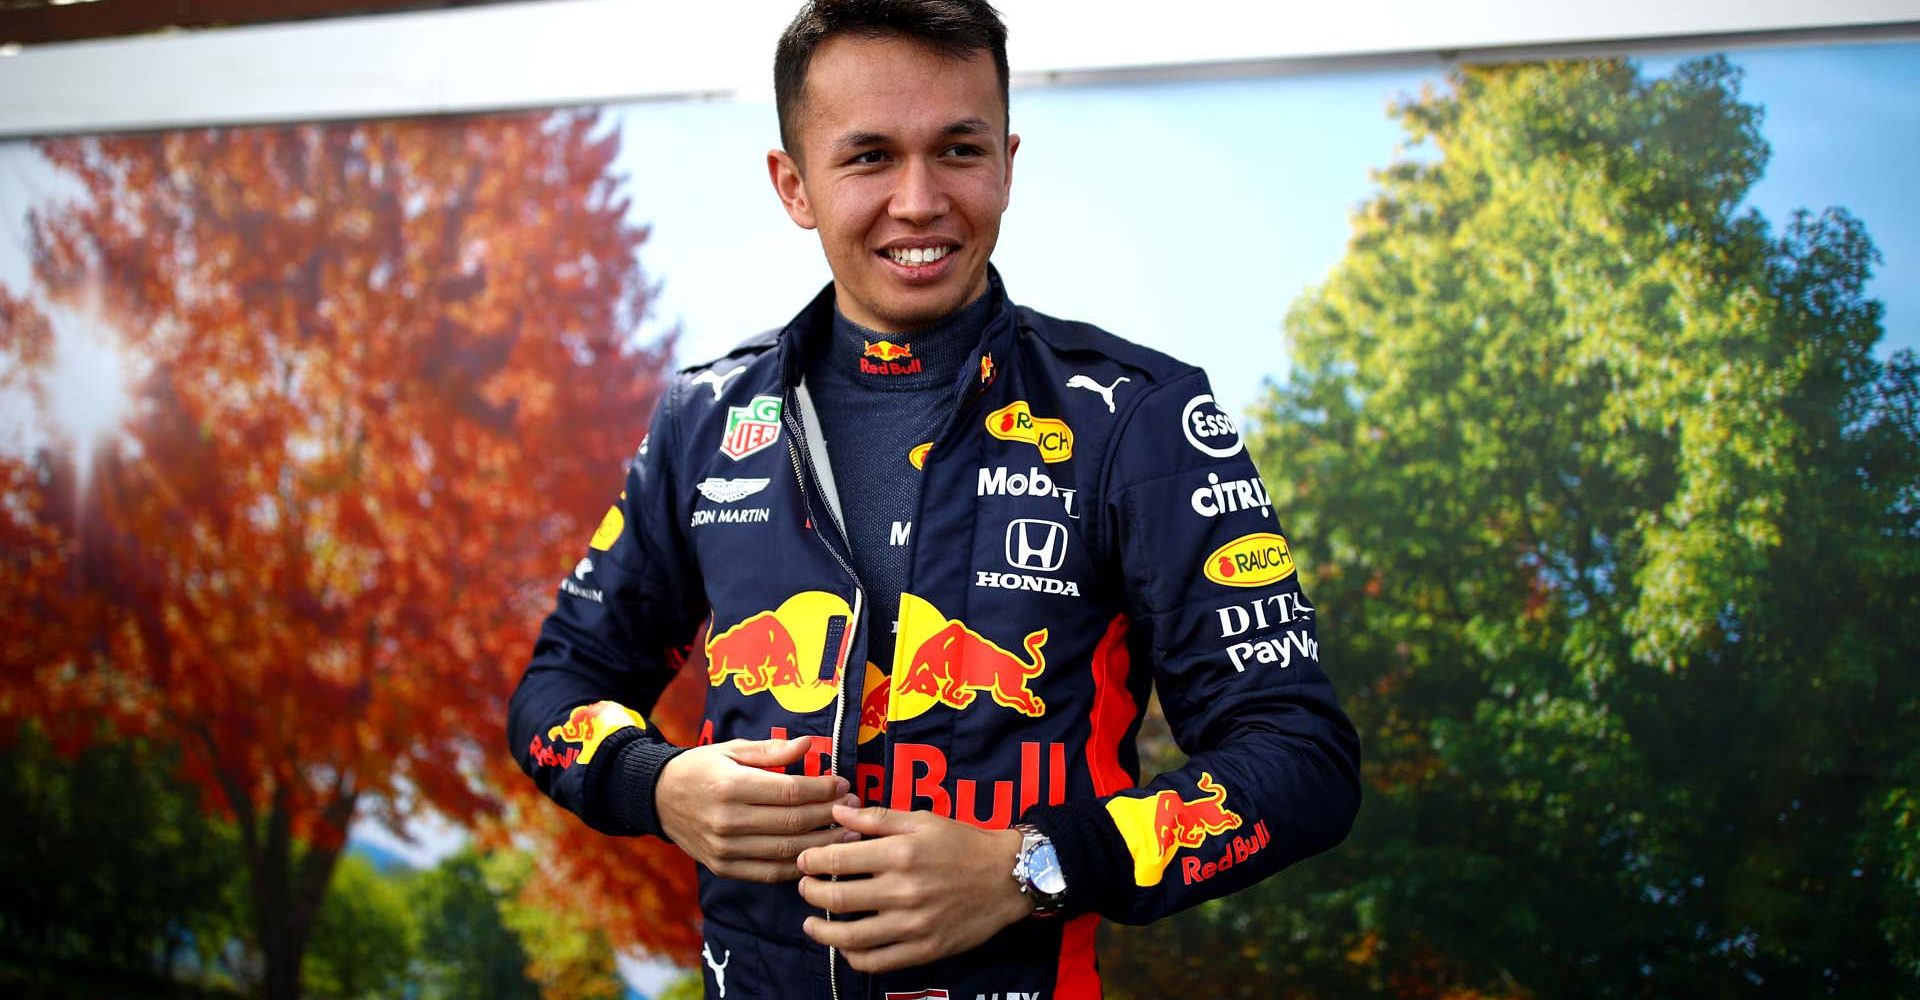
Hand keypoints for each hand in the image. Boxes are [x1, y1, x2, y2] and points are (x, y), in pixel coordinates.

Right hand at [654, 736, 857, 881]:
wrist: (659, 798)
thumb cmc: (701, 768)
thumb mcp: (732, 749)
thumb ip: (771, 750)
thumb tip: (808, 745)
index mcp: (730, 786)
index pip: (789, 791)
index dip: (821, 789)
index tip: (843, 784)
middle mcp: (727, 820)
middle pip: (792, 822)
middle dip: (830, 816)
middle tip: (855, 808)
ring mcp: (725, 849)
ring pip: (786, 851)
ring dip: (823, 843)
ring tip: (849, 834)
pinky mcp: (724, 867)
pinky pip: (770, 872)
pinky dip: (798, 867)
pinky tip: (819, 855)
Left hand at [795, 803, 1033, 972]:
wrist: (1008, 877)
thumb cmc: (964, 843)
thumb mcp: (923, 820)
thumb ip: (878, 818)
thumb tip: (838, 811)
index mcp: (901, 853)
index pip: (838, 859)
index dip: (812, 860)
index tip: (805, 860)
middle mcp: (903, 891)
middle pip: (837, 898)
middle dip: (810, 892)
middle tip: (805, 887)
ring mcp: (912, 925)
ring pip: (850, 937)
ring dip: (822, 931)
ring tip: (811, 924)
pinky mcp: (923, 950)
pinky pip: (877, 962)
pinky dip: (852, 957)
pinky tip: (845, 946)